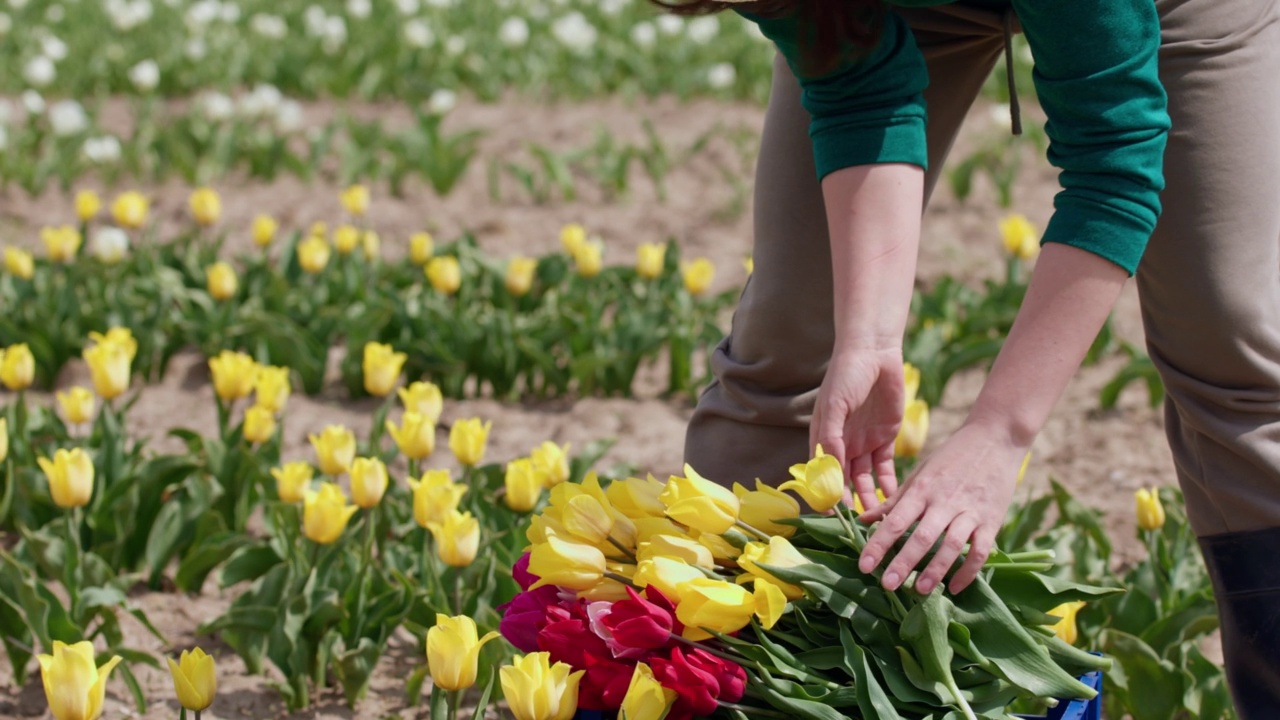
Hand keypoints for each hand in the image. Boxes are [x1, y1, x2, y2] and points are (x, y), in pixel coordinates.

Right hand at [810, 348, 904, 513]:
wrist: (874, 353)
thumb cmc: (846, 375)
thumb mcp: (835, 405)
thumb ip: (832, 437)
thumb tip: (830, 469)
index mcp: (824, 437)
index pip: (823, 472)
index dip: (827, 493)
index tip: (833, 513)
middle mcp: (843, 444)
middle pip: (844, 480)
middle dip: (850, 502)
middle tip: (858, 524)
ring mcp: (864, 442)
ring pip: (865, 478)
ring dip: (869, 497)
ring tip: (876, 518)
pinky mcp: (885, 438)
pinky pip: (885, 468)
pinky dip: (888, 484)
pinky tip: (892, 500)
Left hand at [856, 420, 1025, 594]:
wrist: (995, 437)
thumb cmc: (951, 456)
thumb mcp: (919, 473)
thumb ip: (893, 500)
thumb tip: (861, 519)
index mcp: (921, 488)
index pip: (895, 520)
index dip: (878, 545)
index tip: (864, 566)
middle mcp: (944, 501)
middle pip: (922, 536)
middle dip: (903, 562)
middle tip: (888, 585)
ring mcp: (970, 511)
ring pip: (952, 545)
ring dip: (936, 570)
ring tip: (920, 590)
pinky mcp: (992, 519)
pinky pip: (980, 550)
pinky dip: (969, 571)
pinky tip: (956, 587)